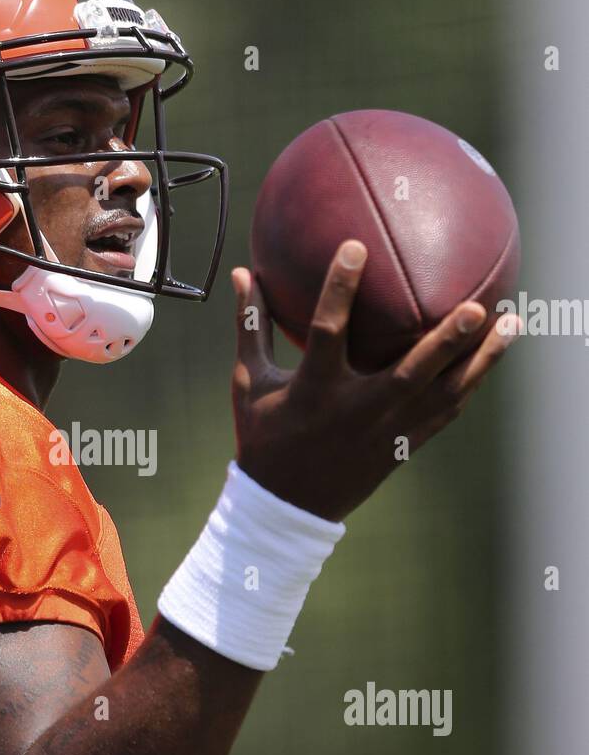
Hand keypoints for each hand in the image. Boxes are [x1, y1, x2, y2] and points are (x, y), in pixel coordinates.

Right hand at [230, 240, 521, 522]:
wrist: (285, 506)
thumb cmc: (263, 436)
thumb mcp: (249, 382)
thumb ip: (251, 326)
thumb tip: (242, 271)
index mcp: (314, 391)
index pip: (327, 332)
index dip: (340, 290)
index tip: (357, 248)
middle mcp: (356, 412)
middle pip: (411, 373)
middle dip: (446, 341)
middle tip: (478, 305)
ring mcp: (385, 432)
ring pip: (442, 395)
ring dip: (480, 361)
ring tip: (512, 322)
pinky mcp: (402, 447)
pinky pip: (444, 412)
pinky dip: (469, 383)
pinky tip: (490, 357)